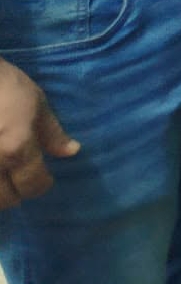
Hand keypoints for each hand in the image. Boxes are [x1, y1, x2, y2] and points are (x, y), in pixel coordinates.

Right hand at [0, 61, 78, 208]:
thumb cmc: (3, 84)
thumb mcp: (35, 102)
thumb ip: (52, 132)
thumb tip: (71, 152)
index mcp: (16, 148)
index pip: (33, 185)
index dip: (42, 184)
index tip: (43, 178)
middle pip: (6, 200)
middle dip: (16, 193)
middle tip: (18, 180)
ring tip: (2, 179)